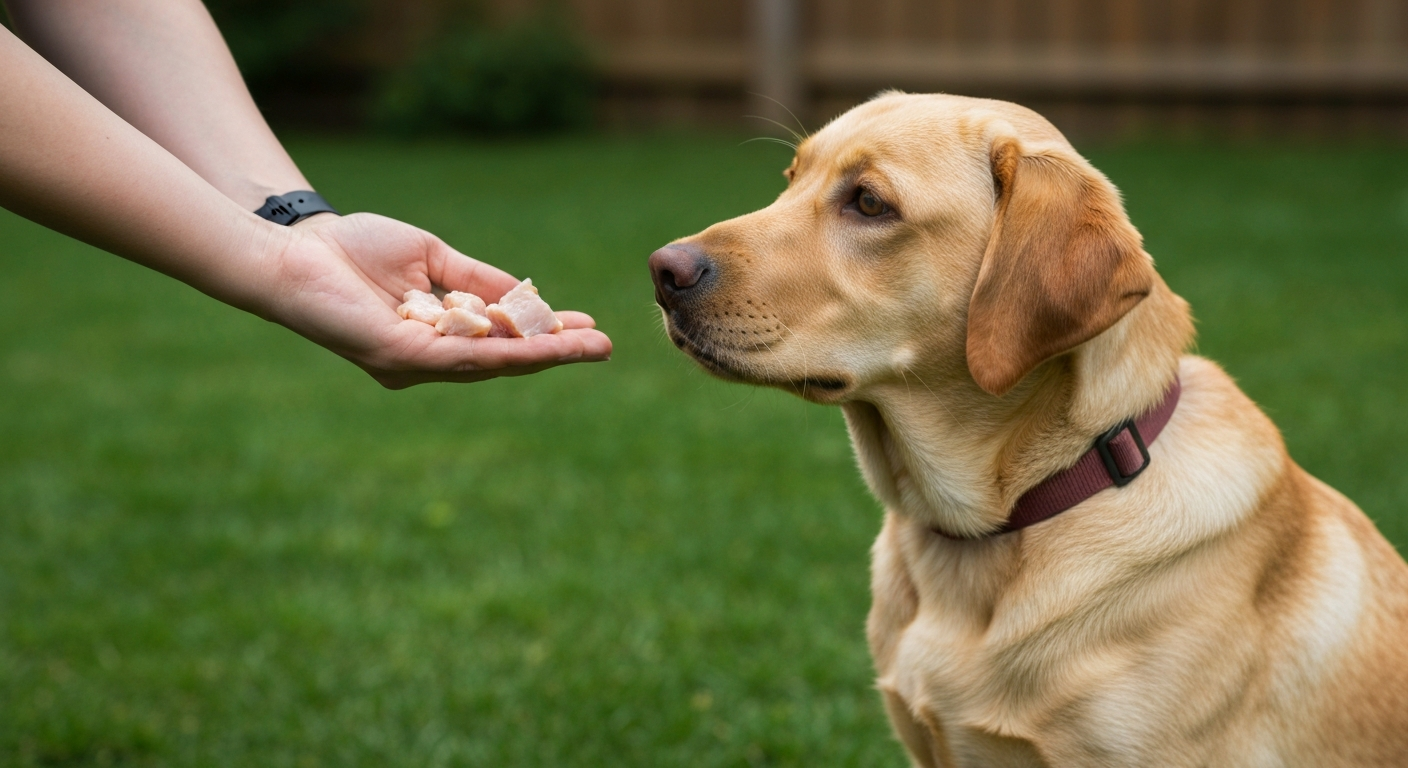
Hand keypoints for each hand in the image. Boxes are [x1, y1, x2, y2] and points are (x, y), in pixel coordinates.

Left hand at [264, 212, 611, 387]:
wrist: (296, 248)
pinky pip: (462, 356)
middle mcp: (426, 360)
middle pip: (503, 360)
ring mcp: (413, 364)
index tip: (586, 326)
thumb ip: (476, 280)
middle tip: (605, 347)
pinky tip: (539, 345)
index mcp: (435, 337)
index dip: (544, 335)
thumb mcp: (432, 259)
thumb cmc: (354, 249)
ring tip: (586, 347)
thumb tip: (526, 294)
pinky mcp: (399, 357)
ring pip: (491, 363)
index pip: (499, 341)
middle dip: (556, 352)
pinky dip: (505, 351)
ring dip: (543, 355)